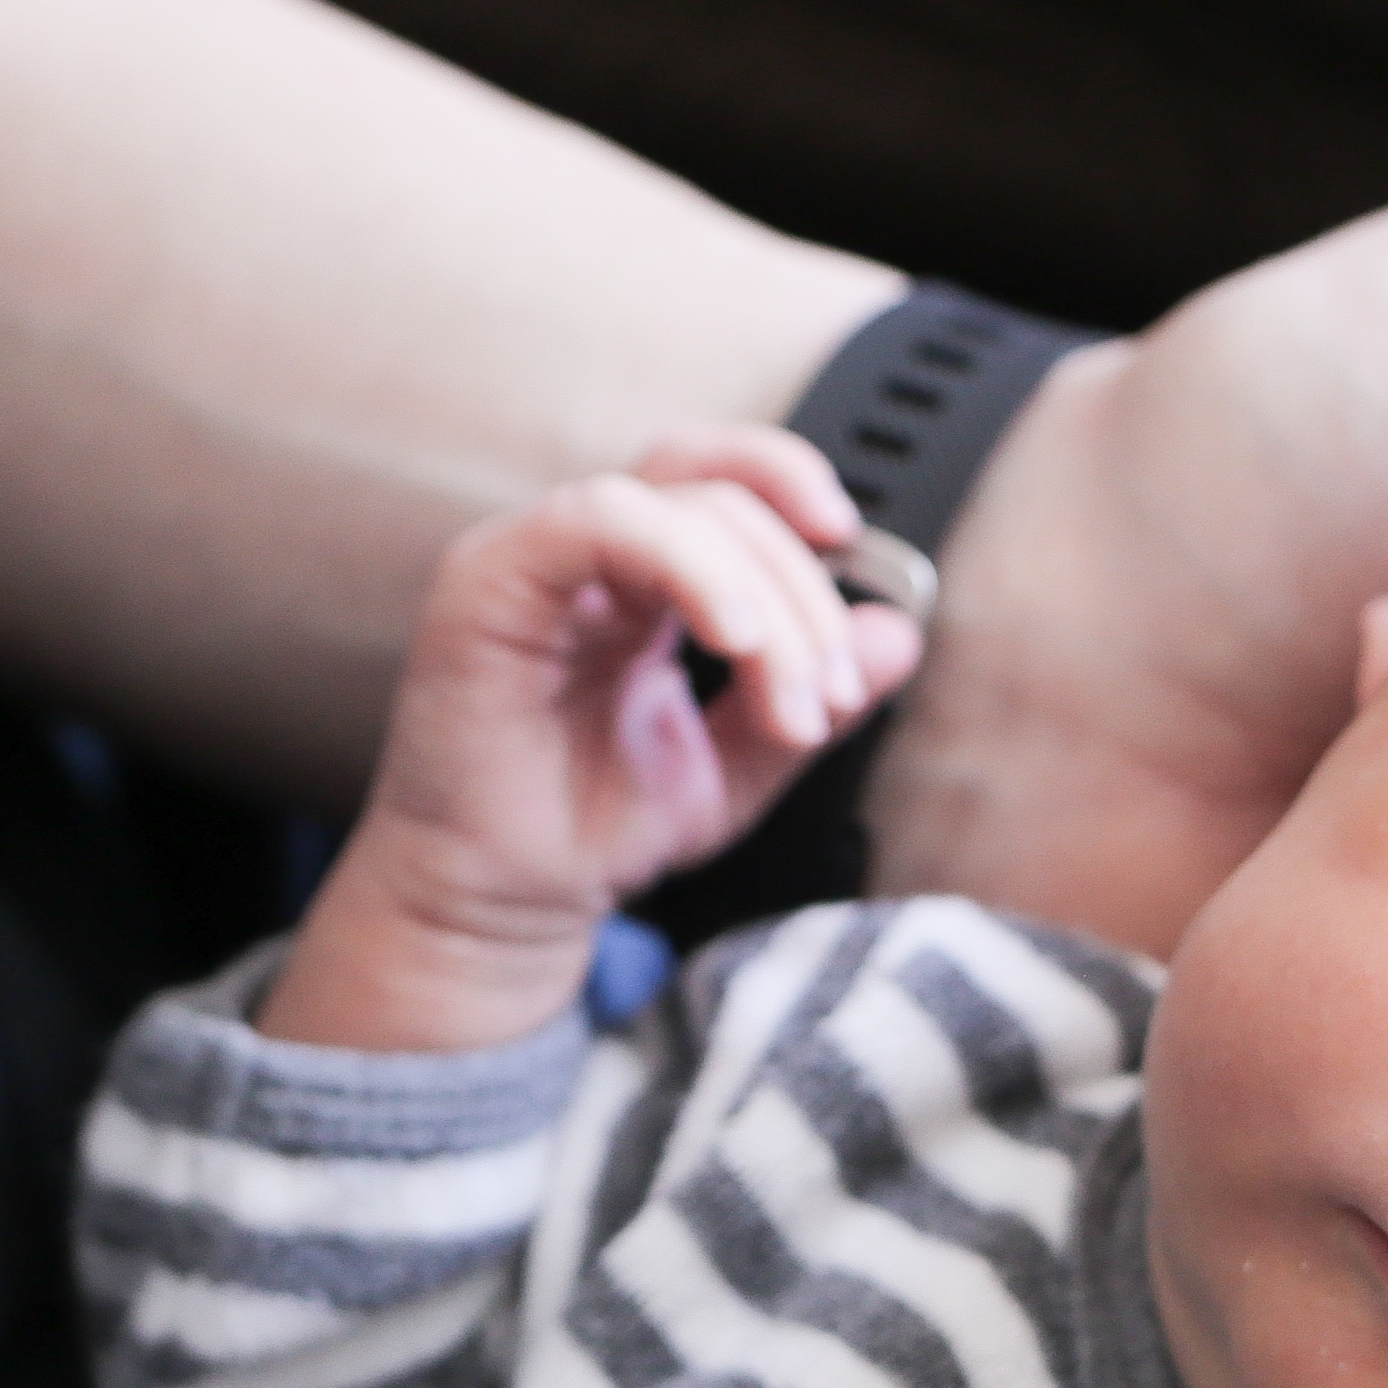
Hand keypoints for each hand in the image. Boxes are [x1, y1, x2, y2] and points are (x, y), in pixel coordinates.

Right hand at [260, 429, 916, 1050]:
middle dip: (801, 596)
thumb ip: (806, 700)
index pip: (715, 481)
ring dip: (763, 600)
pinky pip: (599, 523)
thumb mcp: (732, 770)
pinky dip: (688, 567)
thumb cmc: (591, 831)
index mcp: (632, 580)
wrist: (500, 906)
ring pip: (675, 508)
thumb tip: (898, 633)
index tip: (854, 544)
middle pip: (718, 500)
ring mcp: (529, 560)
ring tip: (795, 706)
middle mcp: (579, 555)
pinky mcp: (488, 582)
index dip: (788, 483)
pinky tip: (734, 641)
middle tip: (827, 699)